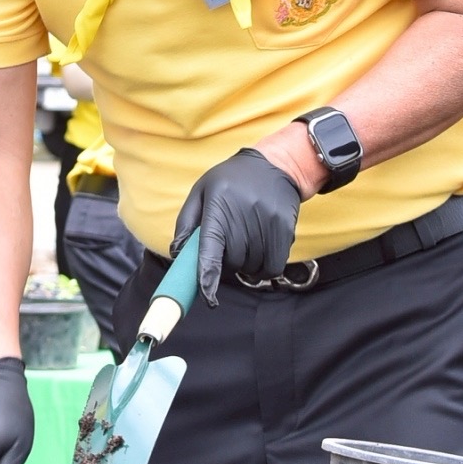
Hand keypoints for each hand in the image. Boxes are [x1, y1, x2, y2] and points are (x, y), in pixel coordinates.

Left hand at [171, 148, 303, 306]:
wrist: (275, 165)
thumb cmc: (230, 182)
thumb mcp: (201, 192)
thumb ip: (186, 223)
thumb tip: (177, 253)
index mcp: (217, 207)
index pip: (210, 249)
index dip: (208, 276)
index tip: (208, 298)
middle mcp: (243, 217)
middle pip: (232, 263)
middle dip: (227, 262)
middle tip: (228, 244)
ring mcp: (267, 224)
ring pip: (252, 268)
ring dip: (246, 265)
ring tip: (246, 241)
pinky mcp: (285, 231)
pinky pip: (273, 267)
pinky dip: (264, 267)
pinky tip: (260, 251)